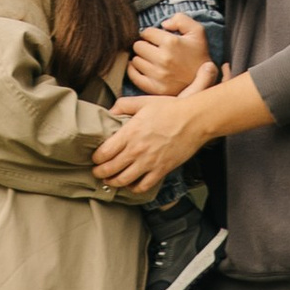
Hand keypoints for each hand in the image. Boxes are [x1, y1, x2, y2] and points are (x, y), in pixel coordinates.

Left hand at [94, 73, 219, 193]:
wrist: (194, 120)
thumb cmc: (170, 109)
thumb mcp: (143, 101)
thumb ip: (123, 105)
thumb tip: (109, 111)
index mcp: (130, 132)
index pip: (104, 152)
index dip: (96, 158)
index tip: (95, 159)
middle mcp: (137, 150)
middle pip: (110, 168)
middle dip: (100, 173)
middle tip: (97, 172)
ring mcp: (149, 162)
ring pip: (123, 180)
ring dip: (113, 182)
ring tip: (109, 181)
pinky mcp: (161, 170)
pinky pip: (143, 186)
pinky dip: (133, 188)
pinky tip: (131, 185)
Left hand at [130, 23, 214, 95]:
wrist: (205, 80)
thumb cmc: (198, 54)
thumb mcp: (197, 31)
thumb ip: (181, 19)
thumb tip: (163, 23)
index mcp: (171, 42)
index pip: (146, 32)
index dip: (150, 33)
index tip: (155, 38)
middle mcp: (163, 59)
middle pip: (138, 46)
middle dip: (144, 45)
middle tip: (152, 49)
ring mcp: (159, 75)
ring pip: (135, 60)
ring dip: (141, 58)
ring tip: (151, 59)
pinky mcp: (155, 88)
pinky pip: (134, 76)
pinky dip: (134, 71)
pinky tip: (142, 68)